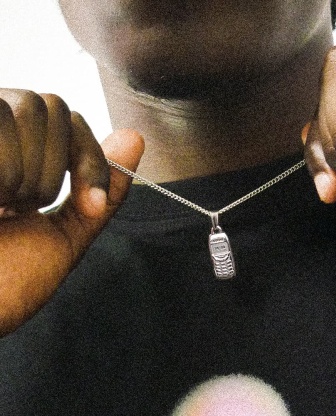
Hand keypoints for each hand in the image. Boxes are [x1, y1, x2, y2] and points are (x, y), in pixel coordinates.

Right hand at [0, 89, 143, 335]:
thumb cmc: (4, 282)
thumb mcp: (65, 236)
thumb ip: (101, 190)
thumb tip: (135, 137)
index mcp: (17, 159)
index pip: (70, 119)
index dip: (90, 159)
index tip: (89, 204)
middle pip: (52, 105)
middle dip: (55, 167)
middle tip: (22, 209)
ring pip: (28, 106)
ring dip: (25, 172)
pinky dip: (2, 169)